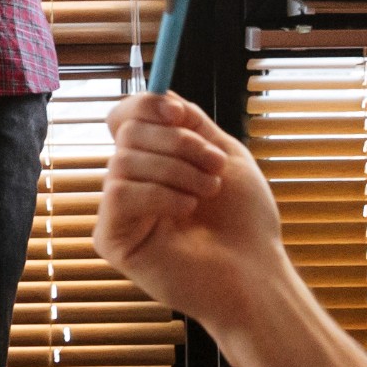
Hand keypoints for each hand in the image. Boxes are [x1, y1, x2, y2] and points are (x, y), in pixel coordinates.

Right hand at [97, 91, 289, 336]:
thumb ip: (192, 123)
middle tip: (214, 165)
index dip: (145, 106)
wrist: (255, 272)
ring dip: (176, 170)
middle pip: (126, 132)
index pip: (125, 117)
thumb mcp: (225, 155)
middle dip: (177, 142)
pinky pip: (118, 194)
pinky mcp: (111, 239)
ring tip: (207, 192)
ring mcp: (119, 211)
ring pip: (124, 160)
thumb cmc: (245, 222)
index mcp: (153, 161)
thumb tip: (162, 94)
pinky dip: (159, 195)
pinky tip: (186, 211)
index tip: (180, 113)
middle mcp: (130, 182)